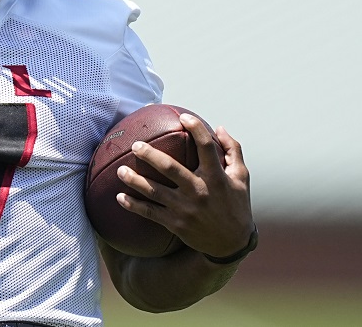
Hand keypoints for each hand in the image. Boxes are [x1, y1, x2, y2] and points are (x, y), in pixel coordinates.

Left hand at [116, 114, 252, 257]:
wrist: (231, 244)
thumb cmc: (236, 205)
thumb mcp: (241, 177)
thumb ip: (232, 150)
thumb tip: (219, 127)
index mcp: (216, 177)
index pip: (206, 147)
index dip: (196, 129)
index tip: (183, 117)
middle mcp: (199, 191)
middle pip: (170, 168)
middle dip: (150, 155)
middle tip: (136, 145)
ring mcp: (185, 208)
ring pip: (155, 191)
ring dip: (135, 180)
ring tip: (120, 170)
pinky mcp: (176, 224)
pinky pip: (150, 212)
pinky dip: (133, 205)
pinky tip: (120, 197)